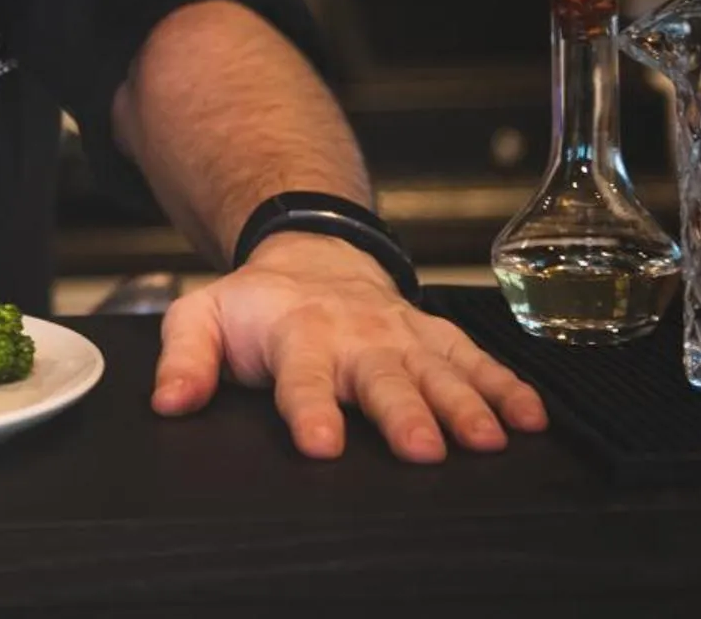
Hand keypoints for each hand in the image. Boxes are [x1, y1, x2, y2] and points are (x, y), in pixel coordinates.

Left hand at [148, 234, 547, 462]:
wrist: (310, 253)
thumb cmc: (257, 303)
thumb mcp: (203, 316)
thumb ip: (185, 358)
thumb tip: (168, 403)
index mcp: (297, 334)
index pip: (302, 378)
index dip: (310, 410)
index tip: (321, 444)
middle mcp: (356, 336)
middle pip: (382, 379)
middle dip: (404, 413)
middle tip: (422, 448)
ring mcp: (401, 335)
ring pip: (439, 371)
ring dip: (465, 404)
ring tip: (488, 440)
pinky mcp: (435, 336)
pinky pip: (476, 360)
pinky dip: (508, 387)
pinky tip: (531, 419)